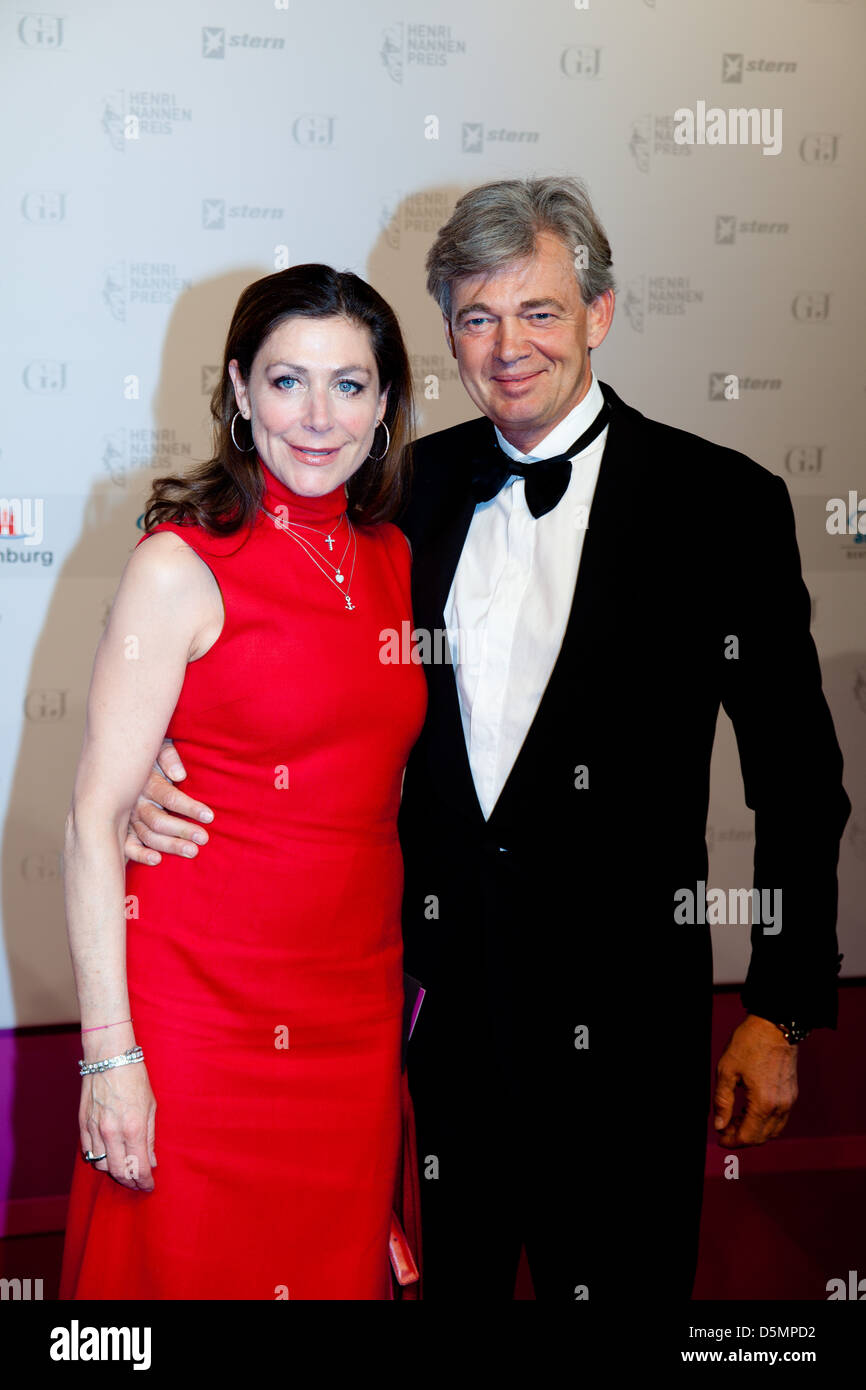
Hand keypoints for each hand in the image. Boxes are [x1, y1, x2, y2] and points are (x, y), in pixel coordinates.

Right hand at [80, 1063, 156, 1190]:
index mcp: (133, 1127)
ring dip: (113, 1172)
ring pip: (100, 1165)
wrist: (109, 1058)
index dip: (144, 1182)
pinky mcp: (82, 1124)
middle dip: (130, 1182)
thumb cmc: (134, 1078)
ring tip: (124, 1170)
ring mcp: (94, 1129)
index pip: (138, 1167)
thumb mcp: (151, 1106)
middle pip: (118, 1172)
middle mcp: (112, 1131)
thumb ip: (149, 1137)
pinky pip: (88, 1152)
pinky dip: (98, 1158)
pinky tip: (108, 1156)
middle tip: (138, 1184)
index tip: (149, 1186)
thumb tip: (150, 1161)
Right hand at [125, 739, 213, 864]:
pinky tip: (156, 860)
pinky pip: (127, 846)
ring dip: (169, 845)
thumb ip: (169, 758)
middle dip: (182, 830)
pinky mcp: (123, 830)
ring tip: (192, 852)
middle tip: (204, 838)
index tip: (209, 816)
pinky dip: (139, 854)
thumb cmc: (150, 757)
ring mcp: (127, 818)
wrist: (120, 762)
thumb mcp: (159, 747)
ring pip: (148, 835)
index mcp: (145, 782)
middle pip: (158, 820)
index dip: (189, 807)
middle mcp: (135, 802)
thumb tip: (180, 775)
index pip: (169, 796)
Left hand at [713, 1013, 798, 1146]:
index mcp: (763, 1103)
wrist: (775, 1025)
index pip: (748, 1136)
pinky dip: (764, 1122)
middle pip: (761, 1138)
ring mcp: (789, 1101)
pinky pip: (779, 1119)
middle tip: (724, 1129)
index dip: (731, 1142)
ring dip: (754, 1131)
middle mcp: (780, 1106)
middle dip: (741, 1138)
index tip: (720, 1139)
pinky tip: (749, 1111)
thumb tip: (719, 1124)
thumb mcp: (726, 1071)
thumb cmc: (750, 1043)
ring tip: (734, 1119)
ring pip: (772, 1131)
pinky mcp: (792, 1094)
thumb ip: (722, 1101)